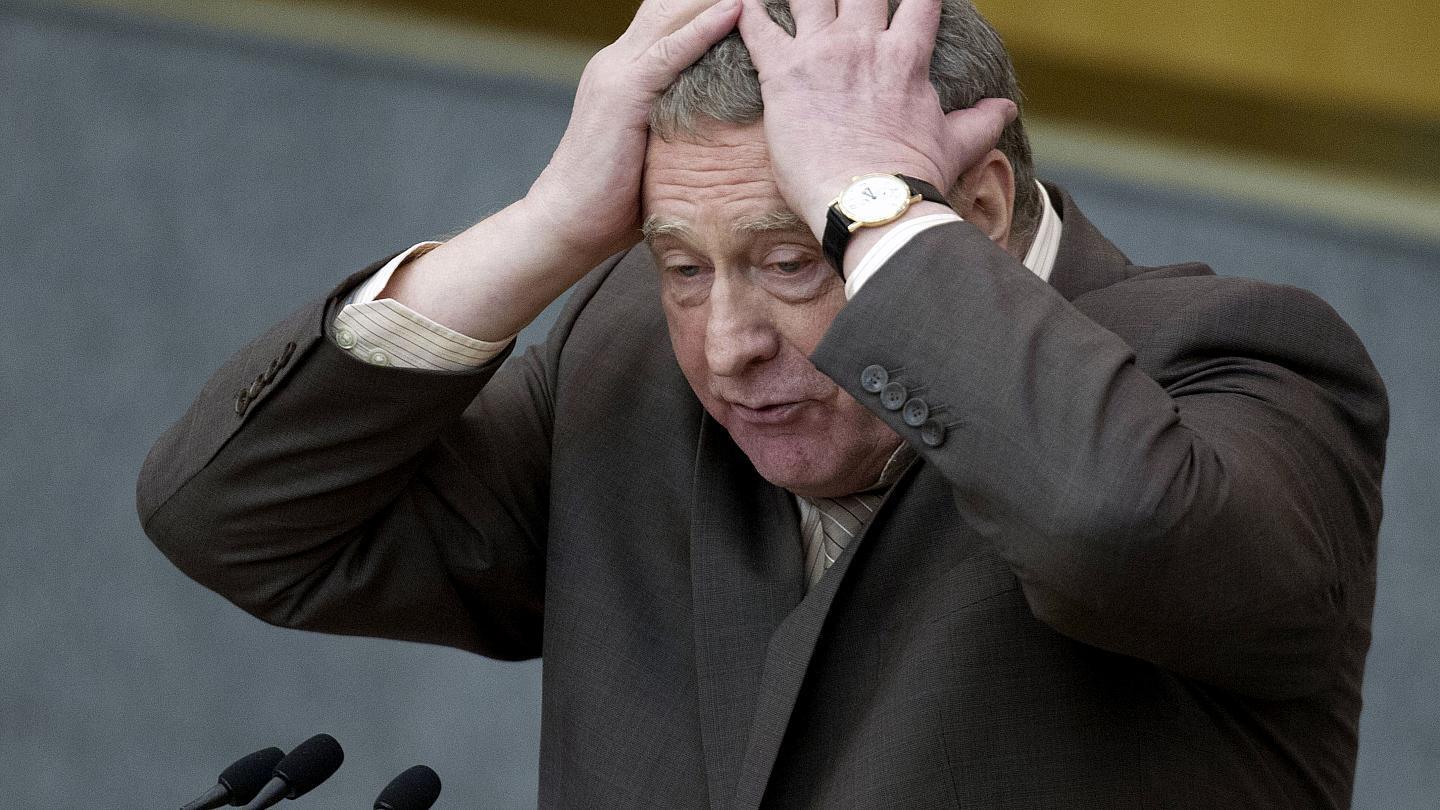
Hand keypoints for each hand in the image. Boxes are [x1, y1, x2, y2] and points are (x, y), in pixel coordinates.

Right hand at [525, 0, 741, 267]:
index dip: (706, 3)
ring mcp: (616, 73)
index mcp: (627, 72)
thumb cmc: (613, 202)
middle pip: (671, 4)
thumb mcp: (656, 151)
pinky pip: (668, 51)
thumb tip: (724, 137)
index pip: (670, 19)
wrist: (566, 223)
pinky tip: (736, 10)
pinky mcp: (622, 94)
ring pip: (671, 14)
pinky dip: (703, 28)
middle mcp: (618, 61)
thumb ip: (680, 127)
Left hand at [735, 0, 1015, 235]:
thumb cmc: (913, 179)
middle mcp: (863, 44)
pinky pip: (759, 31)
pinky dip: (750, 16)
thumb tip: (1006, 108)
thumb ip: (980, 121)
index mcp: (905, 56)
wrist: (870, 202)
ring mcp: (821, 55)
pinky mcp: (783, 75)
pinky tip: (743, 6)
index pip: (919, 1)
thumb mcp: (955, 145)